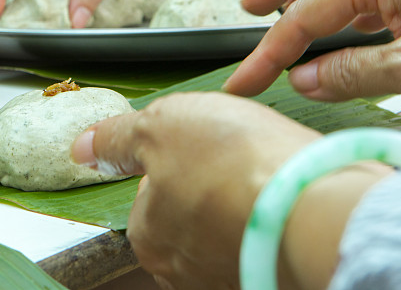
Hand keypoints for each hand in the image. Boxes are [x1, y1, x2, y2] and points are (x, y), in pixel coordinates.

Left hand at [70, 92, 318, 288]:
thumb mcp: (159, 127)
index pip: (150, 191)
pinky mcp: (272, 276)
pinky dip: (276, 217)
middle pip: (189, 212)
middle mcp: (184, 269)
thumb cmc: (234, 164)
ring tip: (268, 174)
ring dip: (247, 199)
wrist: (318, 205)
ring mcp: (230, 277)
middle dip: (211, 182)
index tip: (201, 145)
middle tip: (239, 157)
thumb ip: (117, 139)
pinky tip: (290, 195)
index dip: (177, 157)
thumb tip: (83, 147)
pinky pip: (266, 237)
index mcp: (149, 236)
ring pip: (230, 226)